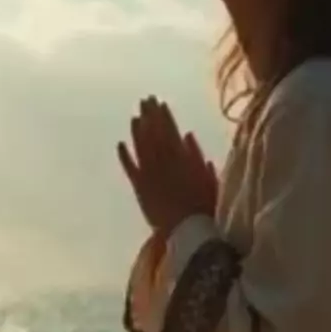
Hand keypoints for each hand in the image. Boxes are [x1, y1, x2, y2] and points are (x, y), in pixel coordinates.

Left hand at [117, 96, 217, 234]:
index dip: (164, 116)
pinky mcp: (139, 188)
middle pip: (153, 134)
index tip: (160, 102)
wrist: (188, 231)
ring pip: (141, 147)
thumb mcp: (209, 177)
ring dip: (137, 130)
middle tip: (145, 100)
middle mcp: (162, 161)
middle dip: (149, 116)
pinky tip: (120, 144)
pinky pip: (130, 168)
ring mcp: (149, 174)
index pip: (169, 130)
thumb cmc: (205, 207)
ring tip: (135, 117)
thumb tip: (186, 134)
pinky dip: (124, 156)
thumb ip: (196, 155)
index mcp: (181, 157)